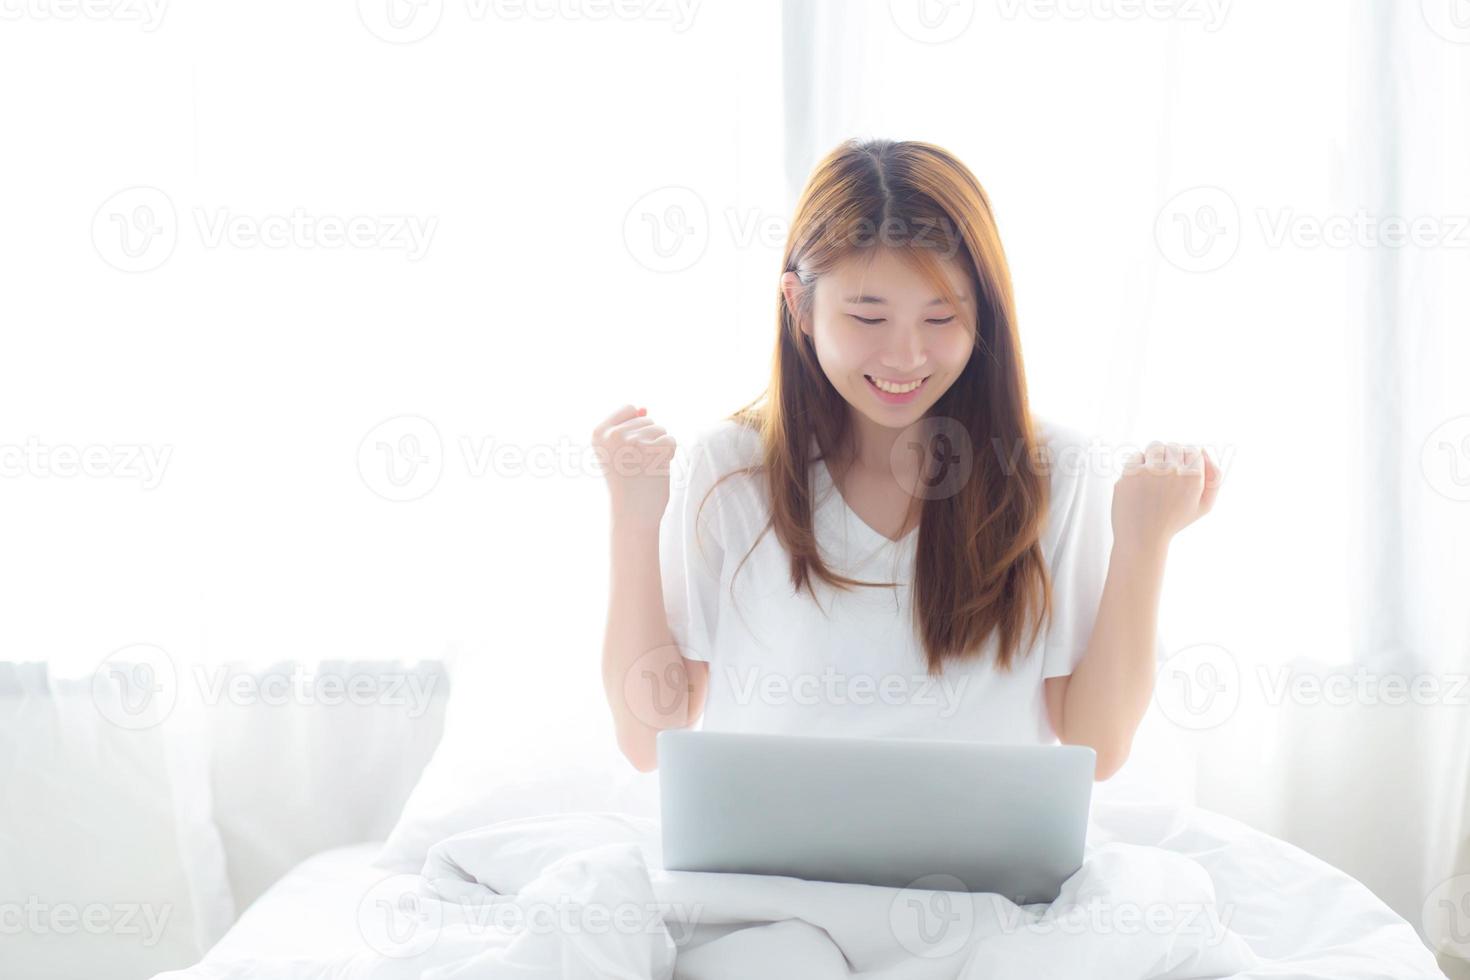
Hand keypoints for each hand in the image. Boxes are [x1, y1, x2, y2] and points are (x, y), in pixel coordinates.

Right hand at [592, 405, 676, 526]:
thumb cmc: (626, 482)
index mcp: (599, 432)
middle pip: (647, 419)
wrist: (632, 514)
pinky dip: (669, 455)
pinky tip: (656, 469)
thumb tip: (644, 407)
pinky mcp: (653, 451)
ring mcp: (633, 442)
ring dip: (658, 448)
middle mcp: (613, 435)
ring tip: (645, 468)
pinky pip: (671, 440)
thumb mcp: (618, 451)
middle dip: (648, 440)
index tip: (627, 452)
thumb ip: (628, 426)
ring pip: (660, 429)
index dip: (635, 428)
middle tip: (636, 465)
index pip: (629, 409)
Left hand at [1111, 441, 1221, 553]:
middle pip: (1174, 446)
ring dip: (1155, 457)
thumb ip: (1214, 476)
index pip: (1194, 449)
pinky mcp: (1130, 473)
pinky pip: (1137, 455)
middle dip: (1172, 458)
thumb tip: (1204, 449)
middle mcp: (1172, 471)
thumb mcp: (1204, 505)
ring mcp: (1149, 471)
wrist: (1142, 538)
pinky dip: (1138, 465)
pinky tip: (1141, 482)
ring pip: (1155, 446)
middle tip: (1166, 479)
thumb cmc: (1174, 520)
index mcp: (1193, 477)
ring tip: (1154, 476)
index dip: (1188, 462)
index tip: (1181, 477)